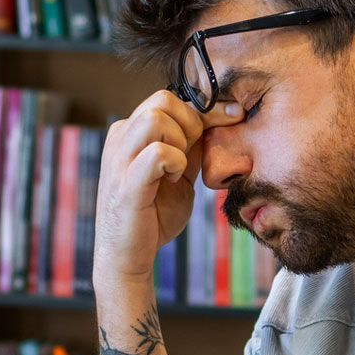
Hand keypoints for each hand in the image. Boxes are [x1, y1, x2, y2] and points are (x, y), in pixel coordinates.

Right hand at [93, 91, 243, 282]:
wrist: (129, 256)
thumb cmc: (153, 214)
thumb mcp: (179, 173)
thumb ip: (193, 148)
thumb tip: (220, 119)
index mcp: (131, 132)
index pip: (169, 99)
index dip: (206, 106)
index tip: (235, 115)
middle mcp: (120, 138)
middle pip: (162, 100)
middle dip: (191, 123)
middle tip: (192, 155)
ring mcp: (119, 159)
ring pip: (156, 118)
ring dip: (179, 142)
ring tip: (179, 169)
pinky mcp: (126, 184)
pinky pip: (158, 153)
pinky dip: (175, 164)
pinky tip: (173, 181)